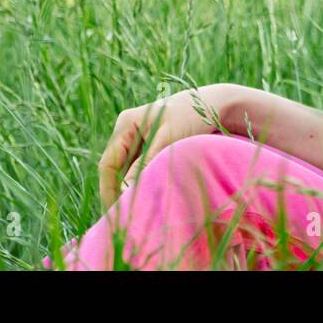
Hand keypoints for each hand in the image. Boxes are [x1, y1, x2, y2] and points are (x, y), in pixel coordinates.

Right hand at [97, 83, 244, 207]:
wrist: (214, 104)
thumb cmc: (192, 115)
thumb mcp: (169, 137)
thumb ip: (146, 161)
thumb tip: (126, 189)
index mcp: (126, 123)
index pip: (108, 163)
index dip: (109, 189)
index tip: (117, 212)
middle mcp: (127, 130)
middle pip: (114, 168)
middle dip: (116, 192)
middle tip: (123, 218)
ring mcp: (137, 137)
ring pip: (125, 170)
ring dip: (128, 189)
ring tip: (133, 211)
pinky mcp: (149, 144)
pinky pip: (138, 168)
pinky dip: (139, 182)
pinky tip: (144, 197)